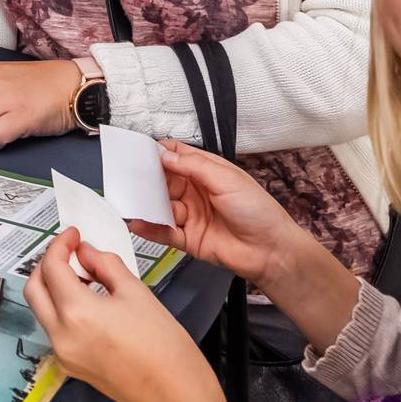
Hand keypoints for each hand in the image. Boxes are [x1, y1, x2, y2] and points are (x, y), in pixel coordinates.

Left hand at [24, 228, 227, 401]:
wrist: (172, 393)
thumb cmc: (163, 344)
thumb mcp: (136, 292)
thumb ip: (105, 265)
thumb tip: (85, 252)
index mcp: (76, 312)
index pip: (51, 267)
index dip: (59, 244)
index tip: (73, 235)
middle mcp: (60, 334)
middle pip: (34, 288)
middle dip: (47, 264)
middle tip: (70, 252)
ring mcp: (62, 353)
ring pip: (41, 309)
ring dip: (52, 287)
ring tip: (82, 275)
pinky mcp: (69, 366)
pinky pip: (54, 329)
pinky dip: (61, 309)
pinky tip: (87, 301)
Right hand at [132, 140, 316, 287]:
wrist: (270, 250)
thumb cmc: (258, 211)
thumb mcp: (226, 179)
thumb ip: (193, 166)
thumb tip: (165, 155)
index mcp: (209, 172)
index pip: (178, 157)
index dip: (160, 153)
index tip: (141, 151)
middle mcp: (198, 193)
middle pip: (165, 182)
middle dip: (149, 179)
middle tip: (130, 177)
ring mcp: (192, 216)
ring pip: (162, 207)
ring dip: (148, 205)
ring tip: (132, 201)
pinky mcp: (189, 239)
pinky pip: (164, 232)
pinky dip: (150, 228)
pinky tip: (139, 222)